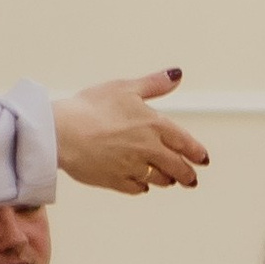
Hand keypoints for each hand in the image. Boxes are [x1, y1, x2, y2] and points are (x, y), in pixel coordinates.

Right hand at [53, 72, 207, 194]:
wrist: (61, 133)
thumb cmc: (91, 106)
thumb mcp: (125, 88)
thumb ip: (154, 84)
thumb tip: (177, 75)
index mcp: (154, 125)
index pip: (185, 142)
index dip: (197, 152)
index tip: (203, 159)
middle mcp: (148, 149)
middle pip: (176, 167)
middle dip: (187, 174)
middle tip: (191, 180)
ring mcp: (132, 168)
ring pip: (158, 179)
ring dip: (166, 180)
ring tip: (169, 181)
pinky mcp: (115, 181)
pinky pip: (135, 188)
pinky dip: (141, 187)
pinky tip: (142, 186)